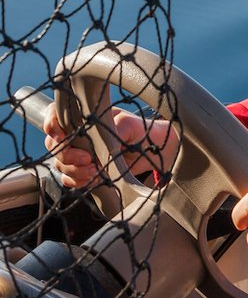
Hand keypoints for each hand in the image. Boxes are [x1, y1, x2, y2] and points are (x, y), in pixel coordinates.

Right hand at [43, 103, 176, 188]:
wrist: (147, 150)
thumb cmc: (136, 129)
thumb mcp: (127, 124)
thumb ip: (112, 128)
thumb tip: (102, 138)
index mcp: (81, 115)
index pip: (54, 115)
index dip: (51, 125)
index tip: (61, 136)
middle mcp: (74, 133)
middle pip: (53, 144)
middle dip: (67, 154)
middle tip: (87, 158)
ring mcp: (76, 153)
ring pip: (60, 164)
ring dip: (74, 171)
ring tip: (94, 170)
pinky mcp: (81, 171)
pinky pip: (68, 179)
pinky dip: (78, 182)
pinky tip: (94, 180)